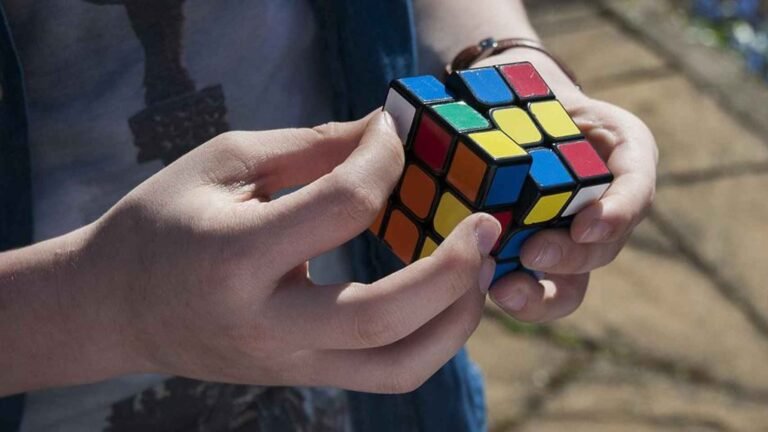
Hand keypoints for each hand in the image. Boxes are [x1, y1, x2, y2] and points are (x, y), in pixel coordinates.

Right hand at [81, 112, 499, 393]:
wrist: (115, 308)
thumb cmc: (163, 223)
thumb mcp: (224, 165)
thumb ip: (310, 150)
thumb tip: (384, 134)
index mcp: (234, 257)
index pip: (339, 207)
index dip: (381, 160)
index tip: (390, 135)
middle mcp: (265, 325)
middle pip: (383, 317)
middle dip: (452, 268)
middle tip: (486, 224)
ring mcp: (288, 364)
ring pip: (399, 366)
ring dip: (457, 319)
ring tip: (478, 269)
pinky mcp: (303, 377)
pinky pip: (386, 373)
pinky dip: (432, 338)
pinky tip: (444, 296)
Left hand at [474, 50, 657, 322]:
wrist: (512, 122)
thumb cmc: (531, 98)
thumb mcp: (538, 82)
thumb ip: (531, 94)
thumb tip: (475, 101)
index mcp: (623, 160)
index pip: (635, 190)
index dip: (616, 215)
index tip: (586, 227)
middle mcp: (605, 211)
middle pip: (601, 249)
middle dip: (569, 256)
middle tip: (533, 253)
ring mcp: (570, 244)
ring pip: (571, 286)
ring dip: (541, 295)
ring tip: (506, 291)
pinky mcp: (533, 263)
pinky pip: (535, 292)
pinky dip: (514, 298)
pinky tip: (488, 291)